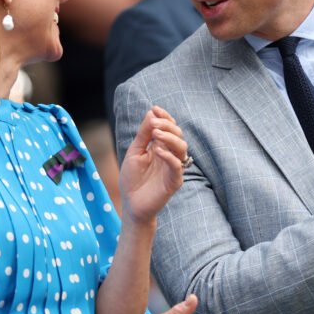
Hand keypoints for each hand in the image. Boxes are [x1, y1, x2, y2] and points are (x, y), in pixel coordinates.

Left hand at [119, 106, 187, 224]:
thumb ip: (143, 134)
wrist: (131, 204)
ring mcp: (173, 168)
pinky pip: (177, 166)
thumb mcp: (134, 152)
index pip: (169, 128)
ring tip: (155, 135)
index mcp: (161, 147)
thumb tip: (151, 114)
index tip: (155, 109)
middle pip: (178, 135)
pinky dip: (169, 156)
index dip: (165, 117)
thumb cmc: (132, 179)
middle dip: (167, 125)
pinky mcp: (174, 181)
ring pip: (182, 148)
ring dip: (170, 138)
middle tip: (154, 124)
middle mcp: (170, 155)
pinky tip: (157, 151)